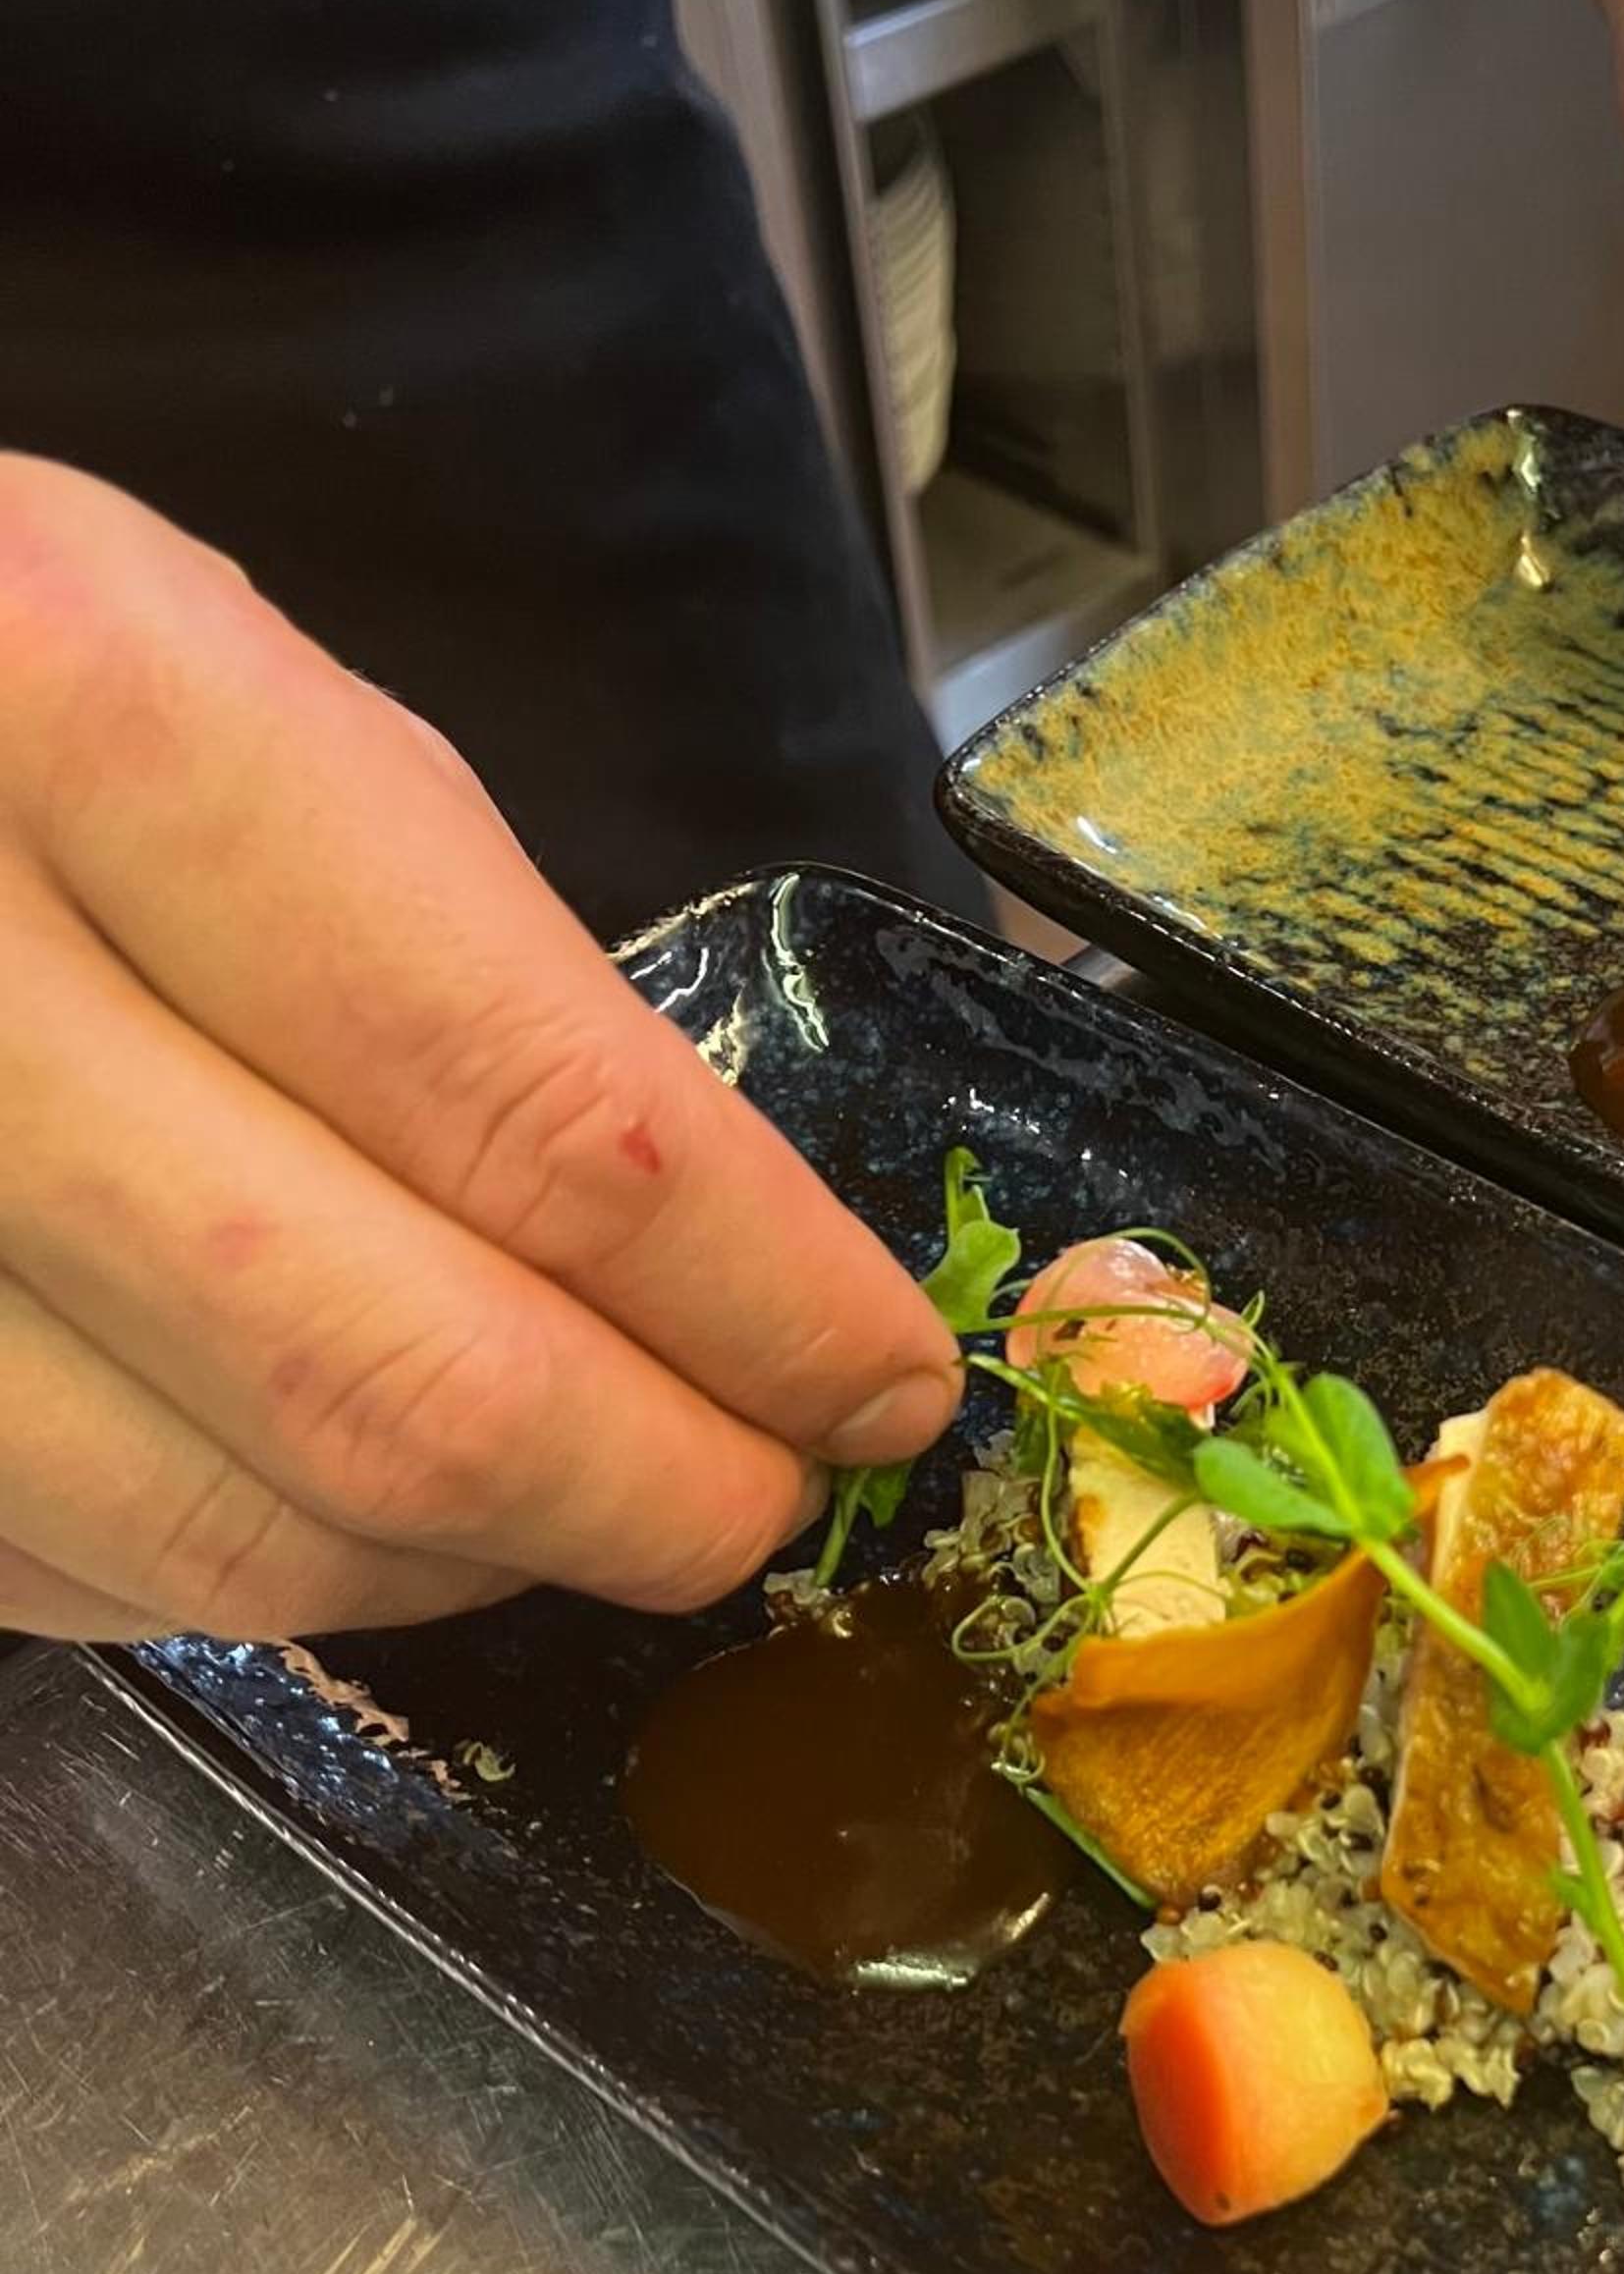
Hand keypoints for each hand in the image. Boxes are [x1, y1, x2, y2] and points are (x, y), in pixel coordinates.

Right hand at [0, 457, 961, 1640]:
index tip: (884, 1376)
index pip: (542, 1112)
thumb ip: (487, 977)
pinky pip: (88, 1566)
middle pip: (405, 1384)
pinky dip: (277, 1560)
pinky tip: (357, 1482)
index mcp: (99, 719)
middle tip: (775, 1491)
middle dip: (662, 1489)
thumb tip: (737, 1266)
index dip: (763, 1301)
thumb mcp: (257, 708)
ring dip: (484, 1555)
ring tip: (592, 1488)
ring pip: (242, 1530)